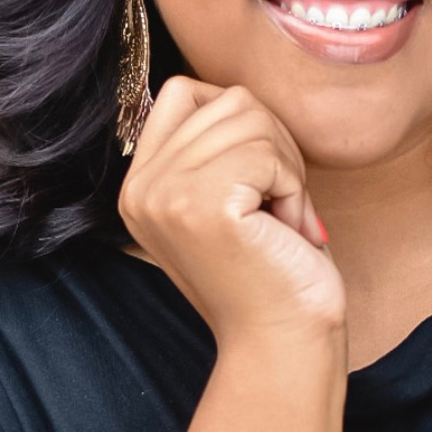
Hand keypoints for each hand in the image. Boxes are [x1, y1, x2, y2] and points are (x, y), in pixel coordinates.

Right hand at [117, 76, 346, 349]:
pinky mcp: (205, 205)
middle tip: (277, 207)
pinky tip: (283, 229)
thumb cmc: (270, 266)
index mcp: (139, 184)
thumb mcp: (224, 196)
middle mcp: (140, 187)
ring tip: (278, 221)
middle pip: (228, 100)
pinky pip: (268, 152)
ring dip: (286, 168)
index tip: (255, 178)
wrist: (283, 341)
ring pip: (252, 119)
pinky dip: (292, 188)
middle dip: (274, 147)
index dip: (239, 120)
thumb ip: (212, 145)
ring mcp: (166, 195)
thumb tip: (238, 92)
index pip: (183, 90)